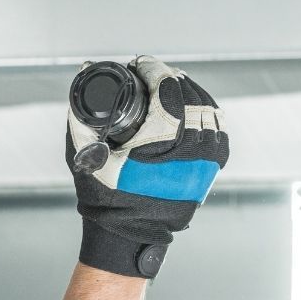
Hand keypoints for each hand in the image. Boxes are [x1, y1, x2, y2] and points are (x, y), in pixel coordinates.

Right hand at [66, 56, 228, 278]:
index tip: (143, 64)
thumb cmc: (103, 196)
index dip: (154, 71)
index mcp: (159, 144)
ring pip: (210, 114)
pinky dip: (209, 117)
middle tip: (156, 73)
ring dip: (193, 94)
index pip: (167, 91)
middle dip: (173, 79)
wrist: (126, 236)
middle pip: (191, 98)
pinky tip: (197, 107)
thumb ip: (81, 114)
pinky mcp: (209, 174)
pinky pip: (219, 135)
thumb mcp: (85, 155)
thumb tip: (84, 74)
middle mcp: (188, 153)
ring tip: (175, 85)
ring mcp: (203, 164)